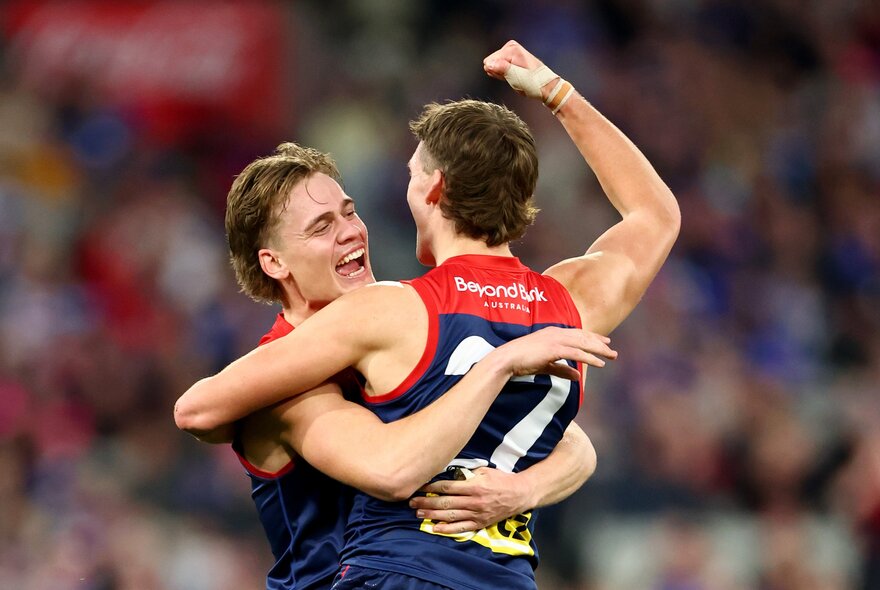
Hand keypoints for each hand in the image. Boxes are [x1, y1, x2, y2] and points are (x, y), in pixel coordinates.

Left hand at [410, 467, 531, 533]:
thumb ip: (467, 473)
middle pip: (445, 503)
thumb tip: (449, 473)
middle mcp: (473, 501)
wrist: (519, 494)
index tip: (419, 487)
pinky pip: (461, 528)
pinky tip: (435, 528)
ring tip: (418, 514)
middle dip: (427, 503)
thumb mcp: (484, 470)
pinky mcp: (480, 523)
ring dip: (432, 515)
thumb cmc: (501, 479)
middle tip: (412, 502)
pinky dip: (447, 529)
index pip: (447, 487)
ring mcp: (476, 514)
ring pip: (450, 516)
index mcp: (474, 486)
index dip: (431, 487)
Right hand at [483, 40, 557, 100]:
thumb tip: (489, 64)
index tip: (508, 76)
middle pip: (492, 62)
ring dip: (503, 74)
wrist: (545, 86)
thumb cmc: (534, 82)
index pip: (490, 61)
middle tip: (512, 78)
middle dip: (499, 72)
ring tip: (514, 77)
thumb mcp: (516, 77)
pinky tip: (513, 76)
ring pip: (495, 65)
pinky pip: (500, 66)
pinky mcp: (512, 57)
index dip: (497, 72)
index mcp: (512, 49)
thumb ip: (501, 68)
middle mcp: (511, 47)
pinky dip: (505, 74)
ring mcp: (512, 51)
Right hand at [490, 326, 615, 380]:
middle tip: (612, 350)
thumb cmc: (522, 362)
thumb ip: (562, 369)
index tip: (604, 341)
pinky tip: (600, 363)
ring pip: (583, 343)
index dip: (592, 337)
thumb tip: (577, 376)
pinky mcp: (554, 348)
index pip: (577, 333)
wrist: (508, 359)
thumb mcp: (546, 366)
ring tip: (611, 356)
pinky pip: (577, 353)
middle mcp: (556, 333)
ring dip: (599, 350)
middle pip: (583, 336)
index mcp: (553, 333)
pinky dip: (590, 358)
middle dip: (599, 343)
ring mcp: (555, 339)